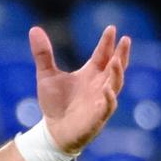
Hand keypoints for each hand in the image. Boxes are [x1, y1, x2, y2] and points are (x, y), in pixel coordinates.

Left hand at [29, 23, 130, 156]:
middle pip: (115, 67)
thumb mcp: (46, 75)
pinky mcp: (97, 117)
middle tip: (126, 39)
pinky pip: (107, 107)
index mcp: (91, 73)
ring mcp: (101, 101)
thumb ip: (43, 54)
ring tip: (117, 60)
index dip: (107, 42)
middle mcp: (99, 85)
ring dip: (117, 73)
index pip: (103, 54)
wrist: (52, 131)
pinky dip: (108, 99)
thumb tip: (34, 29)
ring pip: (115, 85)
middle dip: (121, 54)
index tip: (111, 28)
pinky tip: (107, 90)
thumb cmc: (54, 104)